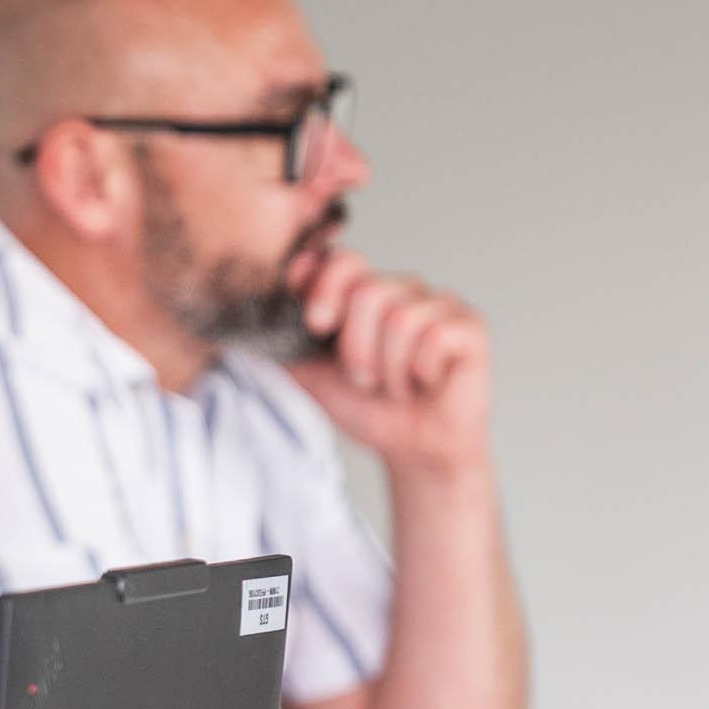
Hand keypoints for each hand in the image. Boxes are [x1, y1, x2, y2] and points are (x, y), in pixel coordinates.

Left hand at [283, 245, 492, 477]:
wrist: (410, 449)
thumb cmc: (365, 407)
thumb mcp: (309, 373)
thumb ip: (282, 340)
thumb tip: (239, 321)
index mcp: (362, 292)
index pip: (341, 259)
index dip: (322, 287)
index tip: (316, 324)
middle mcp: (402, 288)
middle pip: (368, 290)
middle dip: (356, 348)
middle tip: (365, 378)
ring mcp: (439, 304)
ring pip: (400, 317)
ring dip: (388, 368)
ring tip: (396, 386)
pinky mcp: (470, 326)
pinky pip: (434, 336)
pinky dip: (419, 372)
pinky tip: (425, 383)